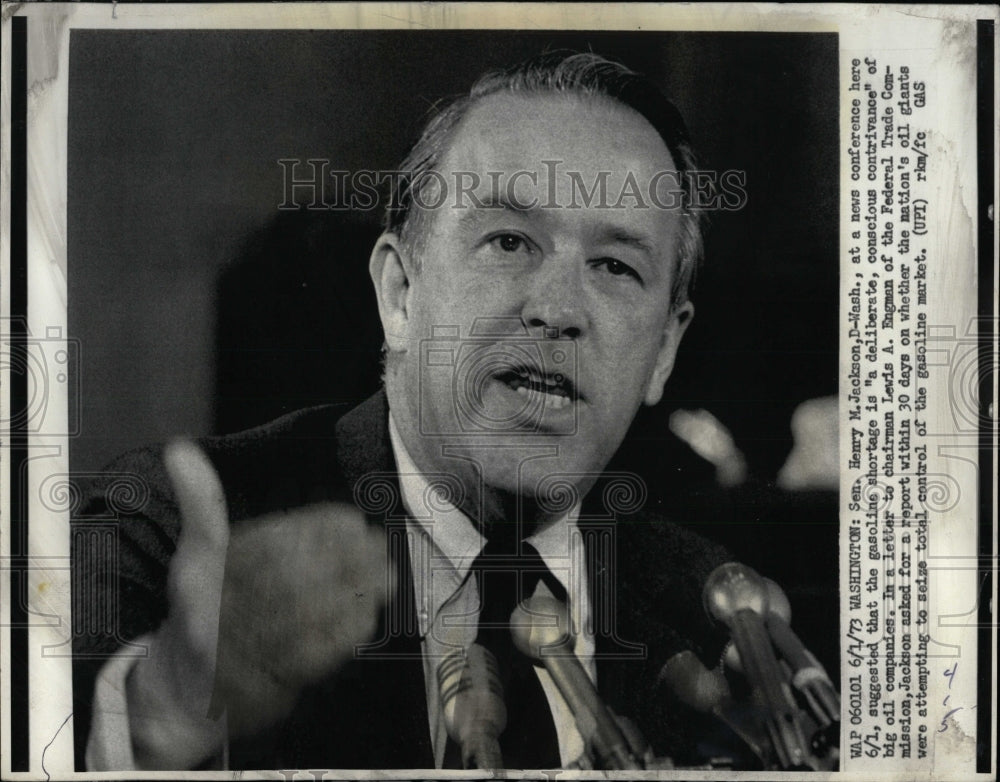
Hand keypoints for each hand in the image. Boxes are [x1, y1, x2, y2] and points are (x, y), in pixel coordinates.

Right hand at [125, 440, 388, 767]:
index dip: (313, 529)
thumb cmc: (201, 607)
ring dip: (352, 594)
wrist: (183, 690)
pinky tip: (369, 613)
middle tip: (378, 544)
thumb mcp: (195, 551)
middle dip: (342, 559)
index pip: (266, 544)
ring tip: (386, 574)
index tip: (351, 520)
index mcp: (204, 575)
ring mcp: (241, 655)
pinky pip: (310, 660)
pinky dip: (342, 635)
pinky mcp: (264, 688)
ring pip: (305, 619)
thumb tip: (180, 447)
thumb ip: (200, 502)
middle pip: (290, 581)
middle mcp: (218, 615)